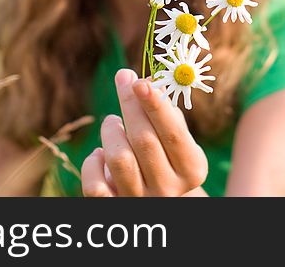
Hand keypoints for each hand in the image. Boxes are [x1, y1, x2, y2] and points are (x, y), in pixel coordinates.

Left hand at [81, 68, 208, 196]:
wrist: (157, 198)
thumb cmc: (166, 155)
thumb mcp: (176, 137)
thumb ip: (165, 111)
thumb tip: (145, 81)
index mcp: (192, 169)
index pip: (172, 133)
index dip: (155, 105)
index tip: (141, 81)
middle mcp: (169, 188)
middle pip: (144, 140)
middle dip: (131, 103)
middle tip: (124, 77)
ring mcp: (140, 200)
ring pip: (119, 159)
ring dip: (111, 131)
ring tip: (112, 121)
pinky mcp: (114, 207)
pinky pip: (94, 186)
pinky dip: (92, 164)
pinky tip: (99, 154)